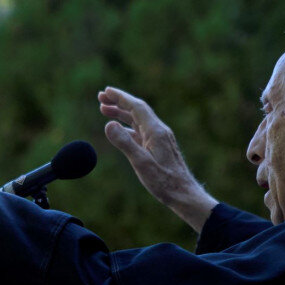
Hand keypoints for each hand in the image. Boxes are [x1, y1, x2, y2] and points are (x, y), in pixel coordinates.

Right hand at [97, 87, 219, 233]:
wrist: (183, 193)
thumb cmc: (163, 181)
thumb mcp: (141, 163)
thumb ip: (125, 143)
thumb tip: (109, 125)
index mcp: (156, 131)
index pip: (136, 107)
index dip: (121, 98)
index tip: (105, 92)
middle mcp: (159, 131)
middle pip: (137, 110)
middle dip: (119, 102)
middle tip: (101, 97)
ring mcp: (159, 139)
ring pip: (138, 120)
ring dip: (121, 114)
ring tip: (104, 110)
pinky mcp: (158, 147)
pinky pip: (140, 131)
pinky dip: (127, 126)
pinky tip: (119, 130)